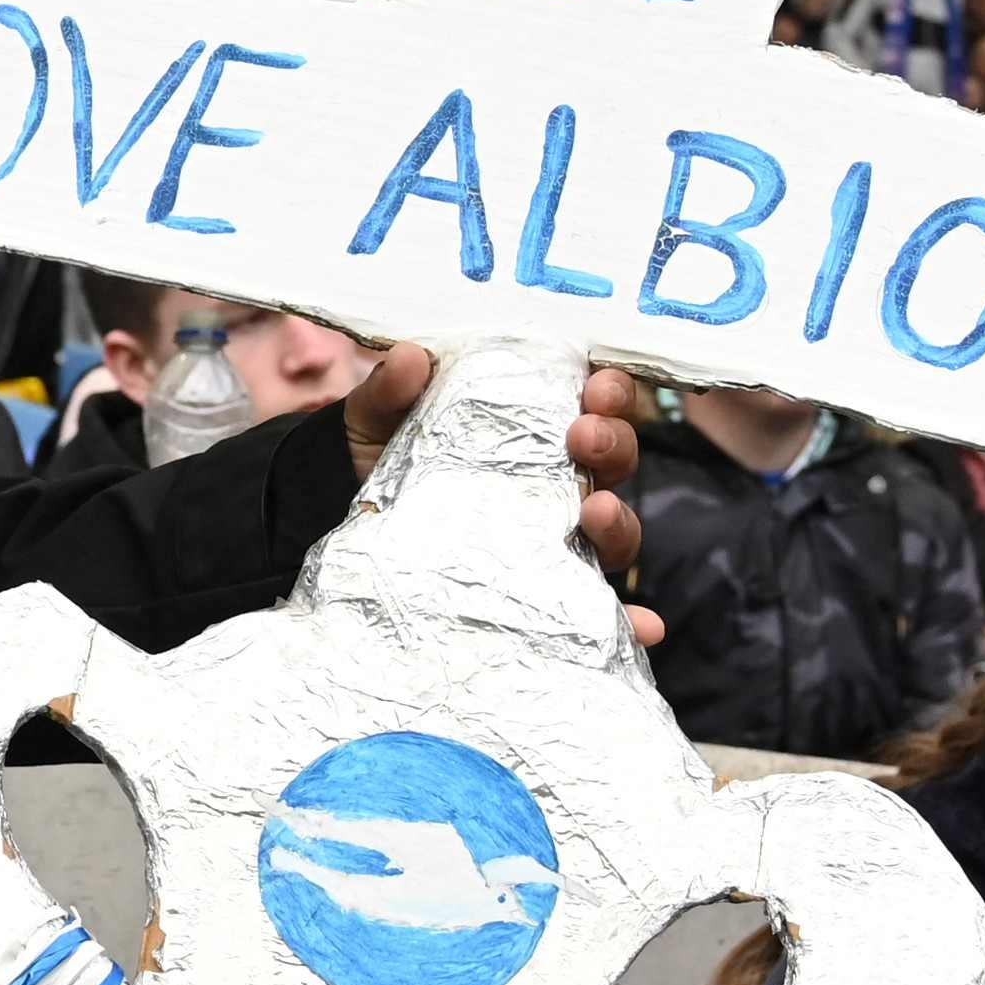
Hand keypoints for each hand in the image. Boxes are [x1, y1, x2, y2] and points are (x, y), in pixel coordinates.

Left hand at [337, 347, 654, 644]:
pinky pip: (596, 610)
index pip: (593, 404)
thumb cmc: (379, 457)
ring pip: (613, 530)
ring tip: (595, 511)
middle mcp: (556, 482)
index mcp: (533, 428)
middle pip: (614, 462)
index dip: (610, 392)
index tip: (598, 385)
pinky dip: (628, 618)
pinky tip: (643, 625)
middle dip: (613, 443)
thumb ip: (391, 390)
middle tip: (583, 436)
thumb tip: (412, 358)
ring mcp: (554, 539)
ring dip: (619, 519)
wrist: (341, 518)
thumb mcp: (377, 417)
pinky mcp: (543, 591)